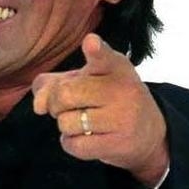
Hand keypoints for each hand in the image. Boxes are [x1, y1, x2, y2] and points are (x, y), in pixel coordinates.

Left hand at [32, 33, 168, 187]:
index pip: (103, 55)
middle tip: (66, 106)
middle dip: (55, 103)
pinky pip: (74, 145)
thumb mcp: (84, 80)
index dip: (94, 49)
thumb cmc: (106, 98)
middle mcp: (121, 89)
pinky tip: (84, 137)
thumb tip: (39, 106)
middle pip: (64, 94)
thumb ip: (53, 84)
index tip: (91, 43)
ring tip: (82, 121)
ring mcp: (123, 117)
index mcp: (114, 65)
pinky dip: (70, 142)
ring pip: (66, 122)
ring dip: (65, 125)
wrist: (149, 131)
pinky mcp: (119, 144)